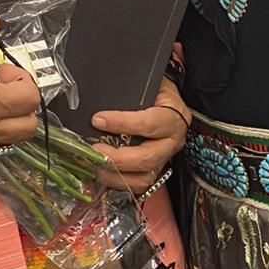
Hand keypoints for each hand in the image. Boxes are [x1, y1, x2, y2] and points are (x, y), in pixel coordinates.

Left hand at [90, 77, 190, 196]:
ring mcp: (165, 158)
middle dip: (118, 158)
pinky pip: (139, 185)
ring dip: (116, 175)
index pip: (149, 123)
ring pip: (144, 177)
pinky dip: (119, 182)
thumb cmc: (156, 90)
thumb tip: (99, 103)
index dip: (122, 123)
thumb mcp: (147, 84)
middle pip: (148, 158)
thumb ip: (128, 92)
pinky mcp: (155, 170)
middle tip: (94, 151)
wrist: (167, 99)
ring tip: (95, 165)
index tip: (98, 120)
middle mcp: (173, 141)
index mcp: (174, 116)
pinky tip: (102, 173)